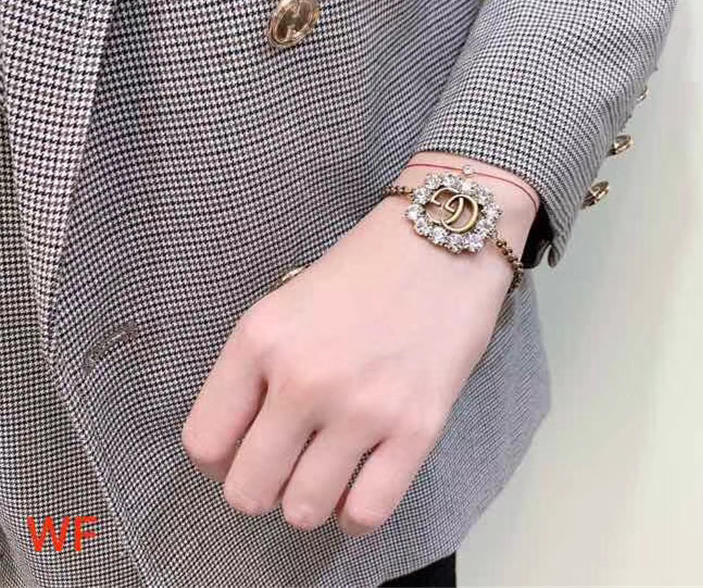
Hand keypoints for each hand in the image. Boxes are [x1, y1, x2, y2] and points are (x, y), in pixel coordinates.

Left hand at [180, 153, 537, 536]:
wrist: (442, 243)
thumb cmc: (363, 269)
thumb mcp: (285, 302)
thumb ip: (255, 369)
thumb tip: (241, 444)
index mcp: (260, 340)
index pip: (204, 443)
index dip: (218, 461)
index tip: (241, 453)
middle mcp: (303, 379)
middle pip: (247, 491)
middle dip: (261, 488)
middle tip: (285, 465)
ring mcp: (362, 408)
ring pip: (302, 511)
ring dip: (307, 501)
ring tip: (325, 472)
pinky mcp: (417, 428)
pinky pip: (366, 513)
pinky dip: (355, 514)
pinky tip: (359, 487)